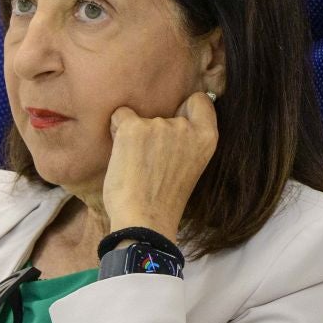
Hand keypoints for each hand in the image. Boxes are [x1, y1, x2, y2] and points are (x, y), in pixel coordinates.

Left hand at [102, 92, 218, 238]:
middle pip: (164, 111)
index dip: (184, 107)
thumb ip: (186, 142)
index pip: (200, 101)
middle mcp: (185, 128)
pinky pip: (120, 116)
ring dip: (134, 133)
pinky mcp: (133, 128)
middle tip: (149, 159)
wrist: (144, 221)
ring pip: (140, 116)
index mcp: (207, 138)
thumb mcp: (190, 166)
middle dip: (154, 128)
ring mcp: (159, 126)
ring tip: (136, 164)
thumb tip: (167, 122)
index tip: (175, 120)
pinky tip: (121, 155)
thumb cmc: (163, 200)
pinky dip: (116, 130)